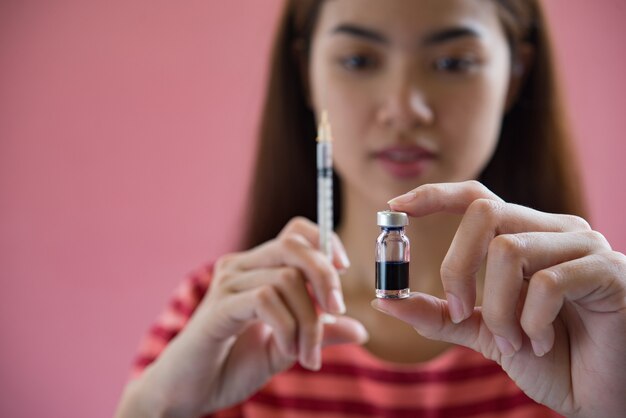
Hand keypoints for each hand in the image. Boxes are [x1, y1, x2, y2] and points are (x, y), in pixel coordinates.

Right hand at [119, 217, 367, 417]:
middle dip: (324, 276)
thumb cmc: (233, 366)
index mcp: (257, 269)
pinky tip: (286, 350)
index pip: (294, 232)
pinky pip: (266, 300)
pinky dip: (287, 327)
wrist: (189, 393)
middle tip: (337, 311)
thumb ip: (320, 333)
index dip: (324, 241)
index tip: (343, 269)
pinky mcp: (219, 306)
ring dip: (308, 321)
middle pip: (293, 246)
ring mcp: (227, 283)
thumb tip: (361, 330)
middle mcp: (241, 267)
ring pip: (286, 279)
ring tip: (306, 355)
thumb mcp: (288, 348)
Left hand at [373, 181, 625, 417]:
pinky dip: (531, 322)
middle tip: (460, 309)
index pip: (476, 196)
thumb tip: (386, 299)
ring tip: (514, 341)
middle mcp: (554, 230)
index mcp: (526, 236)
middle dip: (457, 265)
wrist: (602, 396)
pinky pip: (548, 283)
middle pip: (483, 212)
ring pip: (508, 250)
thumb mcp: (483, 333)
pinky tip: (542, 342)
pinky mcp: (608, 271)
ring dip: (497, 309)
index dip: (434, 195)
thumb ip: (441, 314)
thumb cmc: (550, 358)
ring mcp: (584, 246)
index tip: (394, 206)